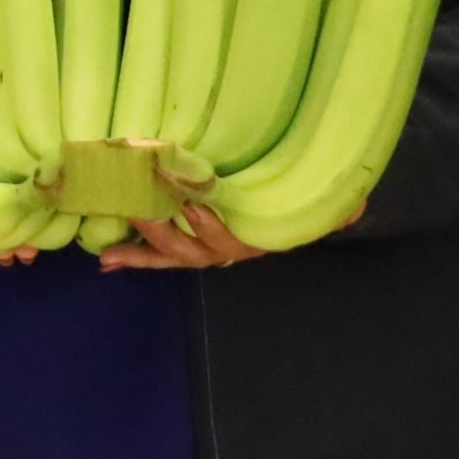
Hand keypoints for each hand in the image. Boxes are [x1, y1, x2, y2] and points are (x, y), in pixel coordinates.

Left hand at [99, 201, 320, 271]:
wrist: (295, 201)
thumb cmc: (301, 196)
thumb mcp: (321, 200)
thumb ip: (336, 207)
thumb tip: (353, 208)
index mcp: (254, 238)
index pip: (234, 241)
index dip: (214, 227)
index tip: (195, 208)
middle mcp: (227, 249)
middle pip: (194, 250)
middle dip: (165, 234)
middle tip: (140, 212)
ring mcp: (203, 248)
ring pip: (171, 254)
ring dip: (142, 249)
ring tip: (111, 245)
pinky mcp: (183, 242)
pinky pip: (157, 256)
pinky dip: (132, 258)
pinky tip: (106, 262)